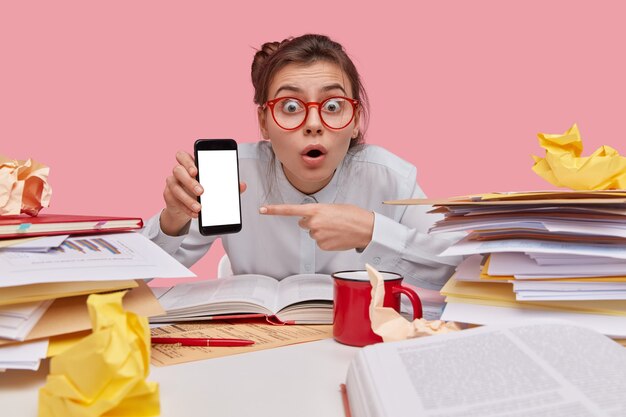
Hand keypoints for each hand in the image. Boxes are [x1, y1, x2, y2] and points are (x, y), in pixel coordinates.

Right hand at [160, 150, 246, 235]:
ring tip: (199, 207)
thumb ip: (228, 184)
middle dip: (189, 181)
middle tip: (202, 192)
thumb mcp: (215, 186)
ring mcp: (172, 183)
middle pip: (178, 170)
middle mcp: (178, 171)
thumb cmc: (202, 190)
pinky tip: (195, 214)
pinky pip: (176, 202)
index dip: (187, 161)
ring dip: (188, 199)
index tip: (196, 171)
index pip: (182, 155)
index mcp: (189, 164)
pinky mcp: (169, 196)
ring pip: (175, 187)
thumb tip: (242, 185)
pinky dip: (186, 209)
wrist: (187, 205)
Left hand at [259, 203, 373, 250]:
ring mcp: (317, 235)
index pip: (290, 210)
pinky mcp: (323, 246)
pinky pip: (320, 242)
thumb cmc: (353, 215)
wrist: (366, 228)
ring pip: (313, 233)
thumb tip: (311, 219)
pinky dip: (327, 240)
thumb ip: (319, 212)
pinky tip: (337, 236)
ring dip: (322, 231)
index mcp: (316, 209)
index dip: (275, 210)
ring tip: (337, 228)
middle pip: (304, 223)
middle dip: (313, 222)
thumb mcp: (333, 207)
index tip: (263, 209)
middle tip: (330, 220)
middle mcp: (314, 222)